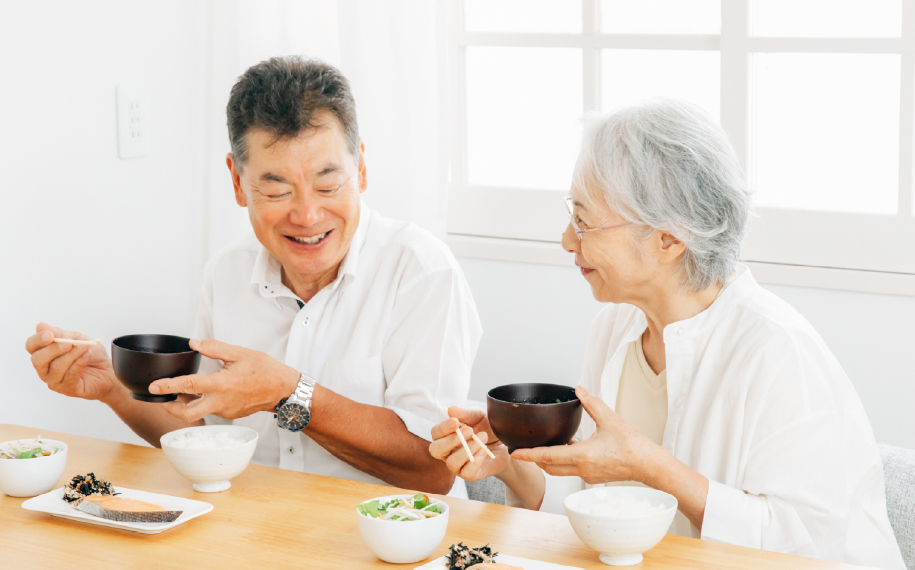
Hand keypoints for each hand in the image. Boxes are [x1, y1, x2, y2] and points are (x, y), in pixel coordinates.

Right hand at [25, 322, 118, 401]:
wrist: (108, 369)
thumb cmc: (90, 354)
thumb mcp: (76, 338)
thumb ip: (60, 334)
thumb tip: (41, 326)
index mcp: (44, 353)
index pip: (31, 346)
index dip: (37, 340)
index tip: (50, 335)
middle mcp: (45, 369)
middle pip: (38, 360)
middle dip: (54, 349)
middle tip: (69, 343)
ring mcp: (55, 381)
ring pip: (56, 368)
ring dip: (72, 355)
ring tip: (85, 347)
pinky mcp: (68, 389)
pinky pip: (70, 376)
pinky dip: (79, 363)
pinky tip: (87, 355)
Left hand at [148, 339, 298, 421]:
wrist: (283, 390)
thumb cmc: (266, 371)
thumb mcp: (240, 353)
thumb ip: (215, 348)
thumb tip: (195, 343)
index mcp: (221, 384)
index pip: (188, 386)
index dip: (168, 386)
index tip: (154, 387)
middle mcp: (221, 402)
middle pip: (187, 413)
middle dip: (170, 407)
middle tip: (161, 398)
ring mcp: (225, 411)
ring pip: (199, 412)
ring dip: (187, 404)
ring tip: (182, 392)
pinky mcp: (230, 415)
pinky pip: (211, 410)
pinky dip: (203, 403)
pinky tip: (205, 393)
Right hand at [429, 407, 509, 481]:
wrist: (504, 442)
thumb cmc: (487, 427)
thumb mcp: (478, 415)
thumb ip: (465, 412)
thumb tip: (450, 410)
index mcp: (446, 435)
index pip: (435, 433)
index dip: (443, 428)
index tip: (455, 422)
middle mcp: (448, 451)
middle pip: (436, 450)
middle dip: (450, 441)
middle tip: (469, 431)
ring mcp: (458, 465)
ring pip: (452, 462)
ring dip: (467, 449)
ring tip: (482, 438)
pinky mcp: (470, 474)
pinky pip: (466, 472)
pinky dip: (475, 460)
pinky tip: (484, 451)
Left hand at [510, 385, 661, 484]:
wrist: (650, 465)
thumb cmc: (633, 446)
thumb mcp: (610, 419)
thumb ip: (592, 403)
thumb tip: (580, 390)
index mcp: (582, 456)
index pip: (548, 457)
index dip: (529, 455)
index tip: (515, 452)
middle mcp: (582, 469)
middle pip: (549, 467)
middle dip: (534, 459)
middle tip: (523, 449)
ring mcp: (588, 475)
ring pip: (560, 470)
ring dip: (549, 460)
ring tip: (542, 446)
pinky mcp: (594, 476)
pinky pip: (572, 469)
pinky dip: (564, 461)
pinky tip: (568, 447)